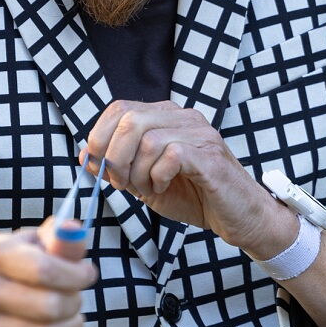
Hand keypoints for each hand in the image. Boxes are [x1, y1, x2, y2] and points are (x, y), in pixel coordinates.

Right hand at [0, 218, 96, 326]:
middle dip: (74, 302)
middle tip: (76, 297)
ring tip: (70, 315)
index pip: (45, 270)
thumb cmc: (22, 262)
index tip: (87, 274)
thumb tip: (74, 228)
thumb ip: (61, 237)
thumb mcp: (39, 242)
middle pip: (48, 307)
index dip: (76, 275)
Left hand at [83, 99, 285, 253]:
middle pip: (129, 119)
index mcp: (166, 117)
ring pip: (148, 139)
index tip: (97, 166)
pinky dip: (158, 176)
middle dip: (114, 157)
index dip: (99, 136)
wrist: (239, 218)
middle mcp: (183, 117)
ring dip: (137, 172)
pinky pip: (171, 155)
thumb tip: (86, 154)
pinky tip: (163, 187)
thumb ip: (119, 166)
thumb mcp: (146, 181)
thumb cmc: (194, 197)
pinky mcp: (210, 156)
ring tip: (147, 188)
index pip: (119, 108)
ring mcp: (199, 134)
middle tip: (120, 183)